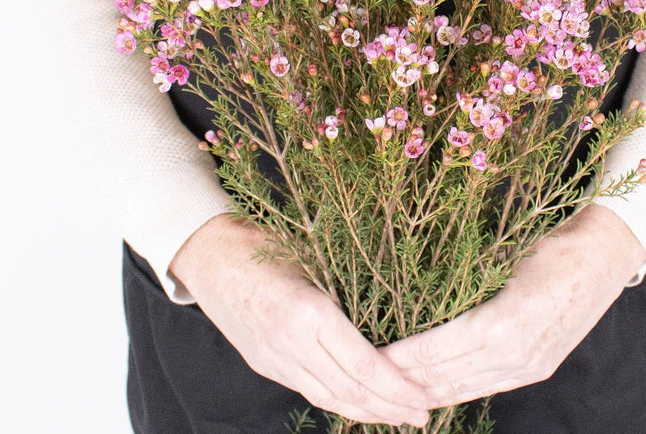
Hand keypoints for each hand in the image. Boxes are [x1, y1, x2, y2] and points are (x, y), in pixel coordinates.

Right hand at [169, 213, 430, 426]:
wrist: (209, 253)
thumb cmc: (266, 241)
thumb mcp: (313, 258)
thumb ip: (344, 292)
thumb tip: (391, 317)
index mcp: (308, 311)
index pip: (361, 363)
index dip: (394, 385)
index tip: (421, 396)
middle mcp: (290, 342)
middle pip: (348, 389)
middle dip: (388, 407)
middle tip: (422, 415)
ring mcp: (273, 358)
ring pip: (327, 397)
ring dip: (365, 411)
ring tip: (396, 416)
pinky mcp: (264, 363)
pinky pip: (307, 389)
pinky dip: (337, 399)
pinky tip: (357, 402)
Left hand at [381, 205, 645, 407]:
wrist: (605, 258)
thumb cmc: (553, 246)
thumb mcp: (506, 256)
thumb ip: (468, 279)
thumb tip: (420, 287)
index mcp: (505, 323)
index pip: (439, 349)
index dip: (403, 356)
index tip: (372, 354)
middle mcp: (517, 354)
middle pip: (447, 377)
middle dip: (406, 381)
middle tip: (370, 379)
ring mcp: (528, 366)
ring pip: (464, 389)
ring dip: (427, 393)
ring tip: (393, 393)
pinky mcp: (537, 368)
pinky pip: (485, 387)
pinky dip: (455, 392)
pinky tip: (434, 393)